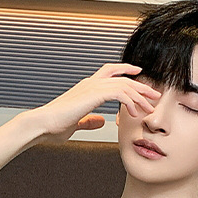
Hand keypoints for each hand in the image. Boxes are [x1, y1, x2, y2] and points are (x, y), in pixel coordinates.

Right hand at [33, 63, 161, 143]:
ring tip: (149, 108)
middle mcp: (90, 83)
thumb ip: (89, 120)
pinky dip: (130, 102)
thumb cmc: (54, 126)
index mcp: (86, 87)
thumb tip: (100, 121)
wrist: (42, 124)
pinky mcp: (93, 94)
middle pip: (122, 77)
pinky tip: (134, 113)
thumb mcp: (77, 123)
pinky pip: (119, 93)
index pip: (110, 72)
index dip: (126, 71)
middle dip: (141, 86)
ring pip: (124, 84)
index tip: (139, 76)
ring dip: (140, 96)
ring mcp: (92, 87)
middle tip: (154, 95)